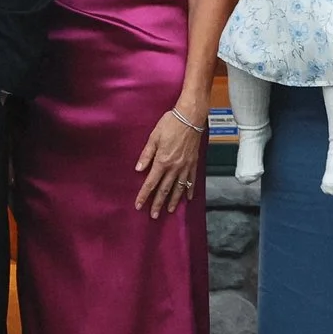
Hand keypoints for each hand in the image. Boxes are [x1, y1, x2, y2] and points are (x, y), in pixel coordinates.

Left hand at [133, 104, 204, 218]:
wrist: (190, 118)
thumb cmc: (170, 124)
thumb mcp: (153, 137)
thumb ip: (146, 154)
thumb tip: (138, 169)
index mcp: (162, 161)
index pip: (150, 183)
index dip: (144, 195)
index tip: (139, 205)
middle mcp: (174, 167)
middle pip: (164, 190)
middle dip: (157, 203)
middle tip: (153, 216)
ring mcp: (185, 167)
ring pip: (178, 188)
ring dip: (172, 201)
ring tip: (168, 211)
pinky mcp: (194, 164)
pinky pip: (191, 181)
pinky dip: (189, 191)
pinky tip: (188, 199)